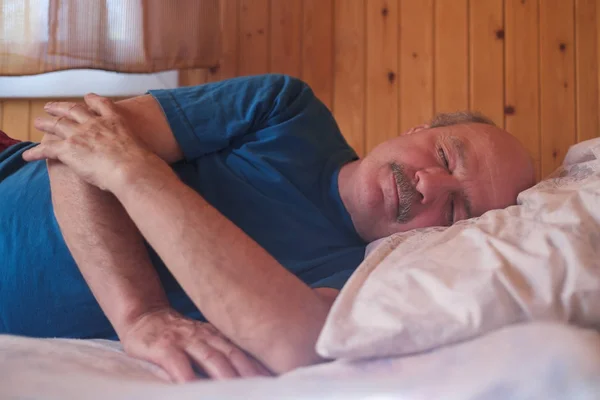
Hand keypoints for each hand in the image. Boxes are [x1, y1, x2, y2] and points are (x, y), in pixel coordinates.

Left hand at [22, 94, 159, 191]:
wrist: (133, 169)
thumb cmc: (144, 165)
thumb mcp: (146, 152)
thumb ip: (142, 153)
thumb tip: (151, 166)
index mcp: (115, 121)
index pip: (101, 104)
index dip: (92, 100)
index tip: (87, 97)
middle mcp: (96, 124)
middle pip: (74, 110)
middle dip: (61, 107)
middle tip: (51, 107)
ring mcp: (81, 134)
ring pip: (57, 125)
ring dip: (45, 124)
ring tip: (38, 123)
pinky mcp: (69, 149)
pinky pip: (47, 148)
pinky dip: (35, 152)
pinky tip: (28, 156)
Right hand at [122, 308, 271, 382]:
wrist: (144, 316)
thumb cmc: (178, 336)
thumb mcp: (204, 340)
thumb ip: (223, 354)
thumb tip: (250, 375)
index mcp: (220, 337)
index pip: (246, 354)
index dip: (262, 368)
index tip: (280, 381)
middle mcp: (208, 337)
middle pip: (235, 358)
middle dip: (253, 376)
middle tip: (267, 391)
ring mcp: (186, 341)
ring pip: (213, 360)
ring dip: (229, 379)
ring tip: (241, 394)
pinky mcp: (164, 347)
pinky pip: (179, 365)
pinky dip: (189, 379)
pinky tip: (195, 391)